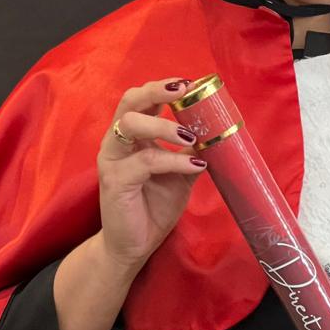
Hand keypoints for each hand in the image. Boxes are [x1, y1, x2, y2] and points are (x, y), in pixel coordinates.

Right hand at [98, 77, 205, 270]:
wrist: (134, 245)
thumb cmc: (153, 206)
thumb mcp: (180, 174)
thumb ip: (191, 152)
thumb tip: (216, 133)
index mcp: (132, 136)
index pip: (141, 100)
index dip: (162, 88)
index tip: (189, 84)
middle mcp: (117, 142)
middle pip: (130, 101)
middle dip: (157, 91)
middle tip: (183, 90)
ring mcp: (113, 160)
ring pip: (131, 124)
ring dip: (164, 125)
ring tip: (191, 136)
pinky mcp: (115, 180)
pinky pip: (145, 160)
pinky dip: (173, 160)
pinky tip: (195, 167)